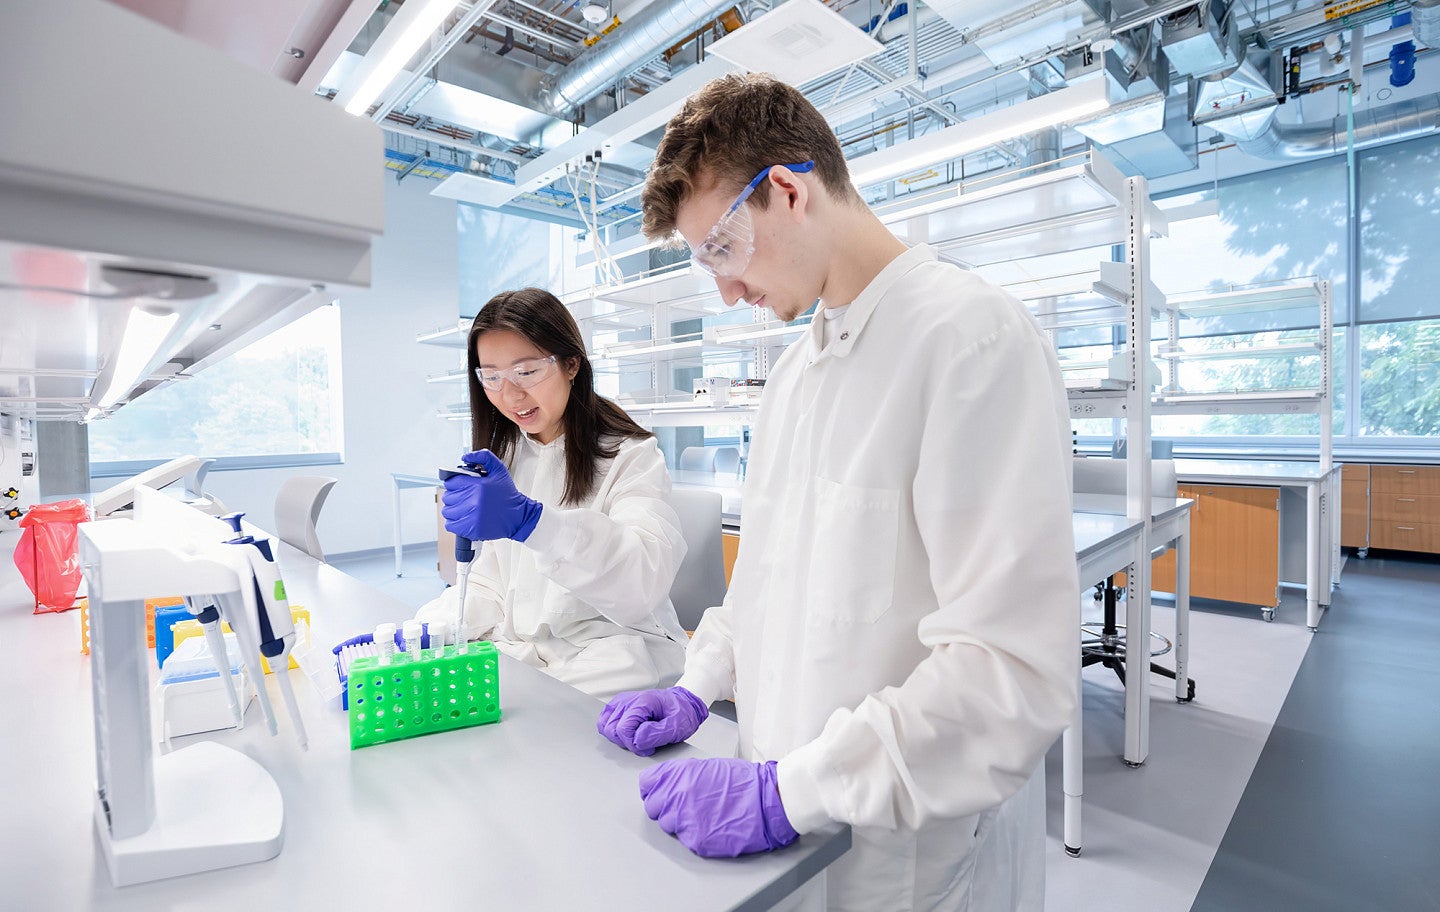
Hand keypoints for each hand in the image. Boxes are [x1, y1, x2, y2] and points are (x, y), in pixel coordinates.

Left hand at [440, 450, 542, 541]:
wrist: (518, 516)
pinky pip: (451, 525)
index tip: (462, 487)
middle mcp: (473, 500)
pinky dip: (454, 522)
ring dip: (453, 510)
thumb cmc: (507, 494)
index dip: (455, 484)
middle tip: (465, 498)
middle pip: (448, 497)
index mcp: (478, 485)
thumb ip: (483, 457)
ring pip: (447, 511)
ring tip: (464, 508)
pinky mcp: (471, 529)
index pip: (451, 482)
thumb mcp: (499, 470)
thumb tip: (465, 457)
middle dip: (455, 496)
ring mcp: (472, 516)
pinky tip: (464, 518)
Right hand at [597, 686, 707, 756]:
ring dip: (618, 738)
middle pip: (612, 729)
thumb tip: (636, 740)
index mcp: (643, 702)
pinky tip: (627, 735)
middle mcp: (628, 700)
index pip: (624, 729)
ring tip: (636, 739)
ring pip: (605, 726)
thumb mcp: (677, 726)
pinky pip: (604, 721)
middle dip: (626, 743)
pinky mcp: (618, 707)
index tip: (648, 748)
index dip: (633, 745)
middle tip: (644, 745)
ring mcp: (621, 702)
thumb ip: (656, 734)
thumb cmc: (681, 713)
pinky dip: (612, 732)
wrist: (683, 704)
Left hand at [639, 758, 798, 857]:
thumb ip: (682, 776)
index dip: (654, 788)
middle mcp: (676, 796)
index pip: (647, 784)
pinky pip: (685, 839)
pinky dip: (695, 834)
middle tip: (684, 806)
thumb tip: (668, 784)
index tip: (660, 791)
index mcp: (678, 775)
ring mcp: (684, 820)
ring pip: (668, 825)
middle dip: (665, 807)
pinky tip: (712, 825)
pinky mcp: (695, 840)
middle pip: (653, 807)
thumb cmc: (744, 782)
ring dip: (680, 821)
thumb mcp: (708, 767)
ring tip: (702, 815)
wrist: (766, 800)